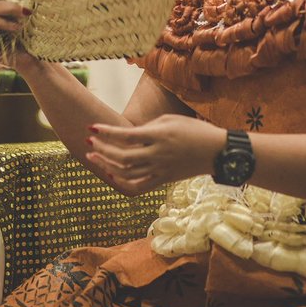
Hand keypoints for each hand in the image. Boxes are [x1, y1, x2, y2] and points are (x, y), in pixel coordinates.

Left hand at [86, 115, 223, 194]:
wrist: (216, 152)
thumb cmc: (194, 130)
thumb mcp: (171, 120)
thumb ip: (148, 128)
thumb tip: (129, 135)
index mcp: (160, 136)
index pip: (127, 136)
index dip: (107, 132)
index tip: (92, 127)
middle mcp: (157, 154)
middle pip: (122, 156)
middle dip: (102, 149)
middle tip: (90, 142)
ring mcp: (160, 169)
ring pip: (126, 172)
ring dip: (106, 165)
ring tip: (93, 156)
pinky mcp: (163, 180)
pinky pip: (138, 186)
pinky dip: (122, 182)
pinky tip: (111, 174)